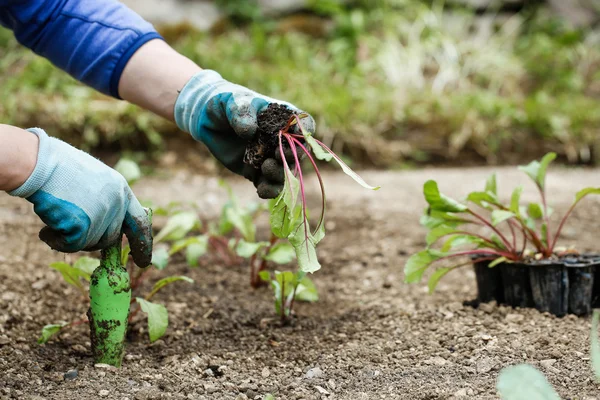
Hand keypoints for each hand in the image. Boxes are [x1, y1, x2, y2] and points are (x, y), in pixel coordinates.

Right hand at [8, 128, 152, 266]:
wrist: (39, 163)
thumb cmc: (59, 168)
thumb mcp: (93, 179)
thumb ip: (105, 200)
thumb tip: (104, 227)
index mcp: (121, 189)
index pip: (138, 222)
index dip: (142, 243)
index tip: (143, 261)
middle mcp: (116, 203)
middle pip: (109, 238)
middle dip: (90, 238)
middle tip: (71, 231)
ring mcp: (101, 215)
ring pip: (90, 243)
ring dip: (72, 237)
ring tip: (56, 217)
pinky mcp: (83, 226)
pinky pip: (71, 246)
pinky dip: (55, 241)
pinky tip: (45, 230)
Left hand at [174, 70, 314, 198]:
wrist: (207, 119)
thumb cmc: (226, 103)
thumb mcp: (233, 101)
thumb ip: (242, 113)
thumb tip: (250, 132)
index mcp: (282, 118)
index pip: (304, 125)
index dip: (304, 133)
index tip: (295, 138)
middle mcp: (281, 140)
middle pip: (297, 153)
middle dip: (291, 158)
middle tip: (277, 157)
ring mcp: (270, 157)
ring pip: (284, 172)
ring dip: (279, 175)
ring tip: (265, 168)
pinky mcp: (257, 171)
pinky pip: (268, 184)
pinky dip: (268, 190)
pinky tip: (261, 191)